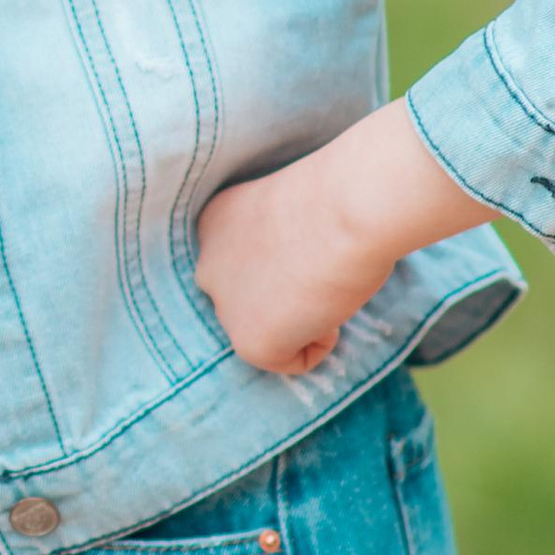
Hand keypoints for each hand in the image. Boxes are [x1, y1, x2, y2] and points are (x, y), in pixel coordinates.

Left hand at [194, 104, 489, 375]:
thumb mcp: (292, 215)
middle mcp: (206, 266)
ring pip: (275, 332)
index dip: (291, 262)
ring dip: (305, 316)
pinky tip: (328, 299)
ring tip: (324, 276)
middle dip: (287, 298)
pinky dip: (324, 340)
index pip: (250, 267)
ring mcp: (224, 308)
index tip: (313, 242)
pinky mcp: (248, 342)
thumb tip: (303, 281)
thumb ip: (280, 247)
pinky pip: (297, 360)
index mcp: (214, 225)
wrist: (348, 204)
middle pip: (256, 304)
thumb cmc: (341, 195)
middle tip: (321, 267)